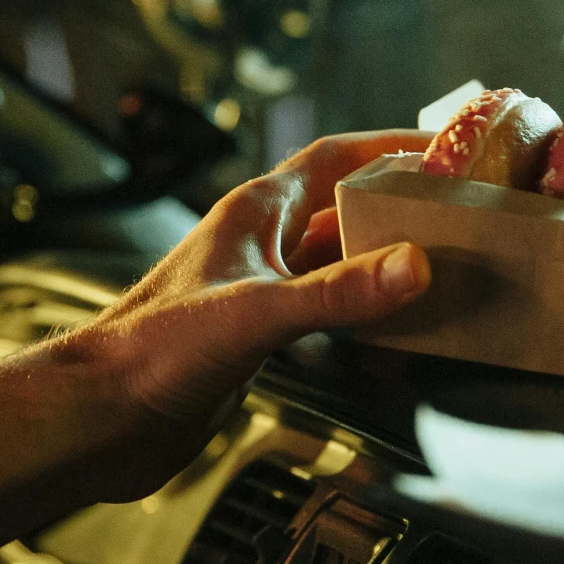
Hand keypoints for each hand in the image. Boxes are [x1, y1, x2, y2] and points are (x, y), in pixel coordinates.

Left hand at [46, 130, 432, 503]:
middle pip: (343, 208)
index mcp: (254, 215)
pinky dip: (362, 314)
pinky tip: (392, 329)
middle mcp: (259, 245)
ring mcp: (258, 291)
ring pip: (337, 261)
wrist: (102, 418)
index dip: (389, 146)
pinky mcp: (257, 337)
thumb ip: (338, 291)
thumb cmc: (148, 353)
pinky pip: (326, 311)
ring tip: (442, 265)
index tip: (446, 145)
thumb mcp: (255, 313)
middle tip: (460, 212)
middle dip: (400, 207)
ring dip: (384, 262)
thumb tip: (413, 265)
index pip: (334, 158)